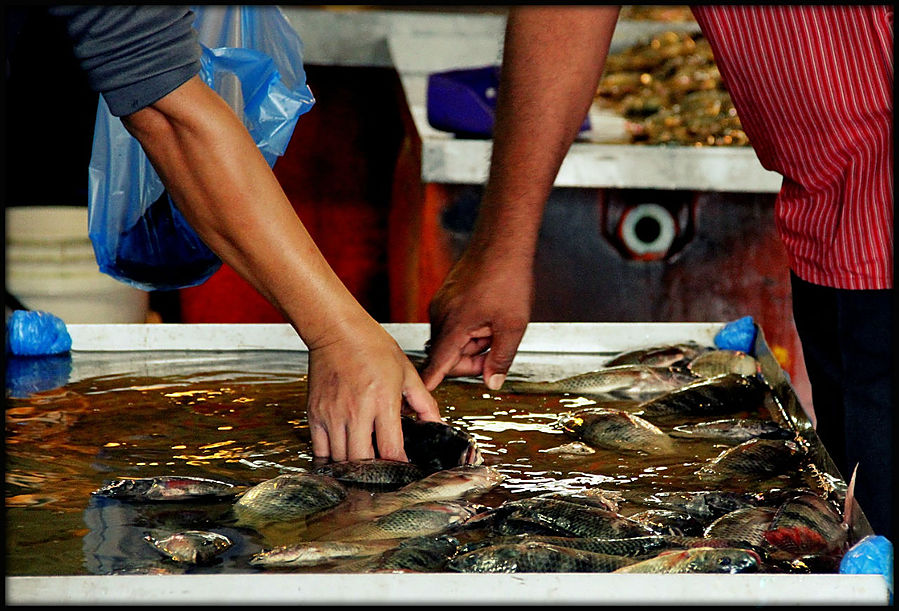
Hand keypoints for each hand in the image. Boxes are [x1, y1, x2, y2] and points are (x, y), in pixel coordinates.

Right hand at [306, 321, 440, 461]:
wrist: (337, 331)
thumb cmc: (372, 347)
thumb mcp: (406, 372)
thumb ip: (424, 402)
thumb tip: (437, 424)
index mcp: (382, 401)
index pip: (390, 449)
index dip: (399, 464)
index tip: (404, 467)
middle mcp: (356, 411)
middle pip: (363, 460)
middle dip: (375, 470)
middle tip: (384, 470)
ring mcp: (332, 414)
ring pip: (341, 459)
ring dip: (354, 467)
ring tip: (365, 466)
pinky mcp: (315, 413)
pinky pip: (319, 450)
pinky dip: (330, 460)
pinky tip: (341, 460)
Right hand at [421, 247, 533, 391]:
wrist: (502, 243)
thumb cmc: (507, 278)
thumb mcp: (512, 327)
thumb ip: (501, 359)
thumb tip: (492, 382)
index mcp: (453, 326)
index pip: (437, 364)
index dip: (430, 383)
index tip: (419, 399)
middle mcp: (440, 315)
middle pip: (448, 355)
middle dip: (471, 359)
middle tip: (495, 349)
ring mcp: (441, 304)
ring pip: (452, 339)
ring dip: (473, 342)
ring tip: (495, 325)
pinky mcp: (445, 297)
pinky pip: (453, 324)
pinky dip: (470, 328)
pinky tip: (487, 315)